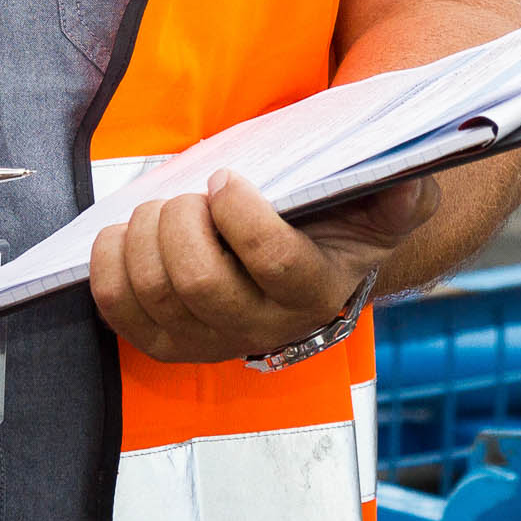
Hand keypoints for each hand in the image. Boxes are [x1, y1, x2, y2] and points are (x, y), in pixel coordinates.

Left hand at [89, 171, 438, 365]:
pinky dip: (110, 261)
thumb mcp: (383, 205)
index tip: (226, 179)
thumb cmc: (336, 223)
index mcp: (314, 291)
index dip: (238, 212)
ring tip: (163, 208)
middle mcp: (260, 326)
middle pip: (197, 279)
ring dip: (144, 232)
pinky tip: (128, 234)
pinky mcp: (165, 340)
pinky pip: (118, 307)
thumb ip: (404, 195)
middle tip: (189, 195)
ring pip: (153, 289)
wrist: (302, 261)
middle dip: (179, 219)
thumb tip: (410, 185)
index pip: (271, 260)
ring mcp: (207, 339)